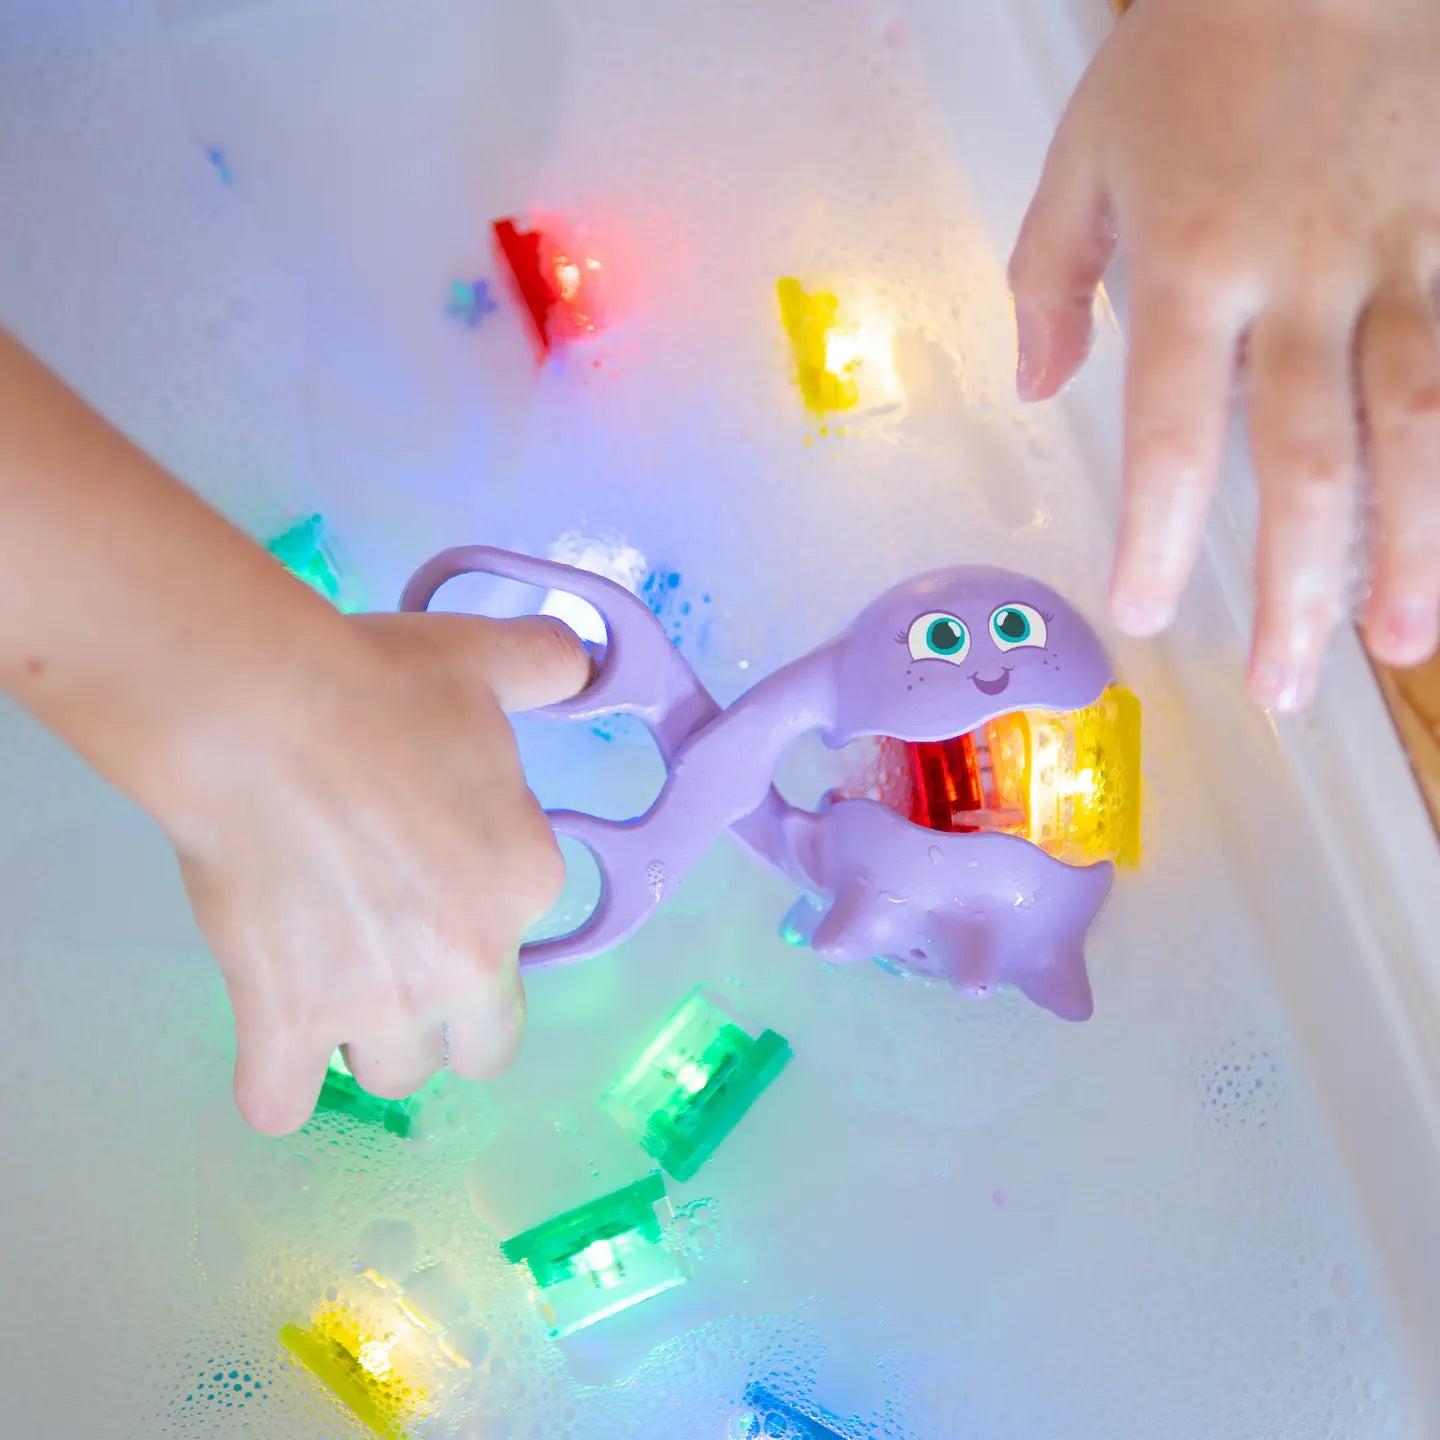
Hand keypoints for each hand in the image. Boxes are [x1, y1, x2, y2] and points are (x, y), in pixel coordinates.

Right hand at [170, 611, 589, 1134]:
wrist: (262, 714)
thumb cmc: (376, 687)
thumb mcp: (485, 660)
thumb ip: (548, 666)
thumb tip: (577, 663)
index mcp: (527, 880)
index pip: (521, 933)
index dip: (474, 907)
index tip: (426, 869)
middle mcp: (471, 958)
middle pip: (483, 1046)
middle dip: (450, 1015)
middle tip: (397, 954)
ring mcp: (381, 1001)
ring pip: (393, 1074)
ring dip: (366, 1038)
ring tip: (327, 978)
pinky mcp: (288, 1022)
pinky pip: (281, 1105)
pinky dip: (272, 1085)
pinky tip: (268, 1048)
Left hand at [1009, 0, 1439, 708]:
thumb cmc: (1201, 39)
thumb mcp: (1085, 153)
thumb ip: (1049, 279)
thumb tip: (1038, 386)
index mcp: (1191, 267)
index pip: (1169, 435)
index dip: (1156, 535)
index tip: (1143, 611)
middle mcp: (1302, 279)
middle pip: (1305, 462)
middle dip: (1294, 586)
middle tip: (1282, 683)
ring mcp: (1405, 255)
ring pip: (1417, 427)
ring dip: (1413, 547)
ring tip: (1403, 645)